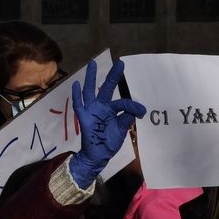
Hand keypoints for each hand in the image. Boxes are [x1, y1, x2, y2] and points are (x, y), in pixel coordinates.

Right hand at [67, 58, 145, 188]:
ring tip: (92, 63)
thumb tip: (135, 110)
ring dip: (91, 77)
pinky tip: (76, 84)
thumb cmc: (109, 142)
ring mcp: (91, 110)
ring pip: (90, 91)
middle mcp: (101, 106)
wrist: (98, 156)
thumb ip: (126, 119)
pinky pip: (78, 104)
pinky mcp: (83, 117)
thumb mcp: (121, 131)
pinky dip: (76, 95)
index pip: (123, 103)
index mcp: (112, 109)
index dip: (133, 105)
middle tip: (120, 63)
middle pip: (106, 88)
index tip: (142, 111)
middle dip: (113, 76)